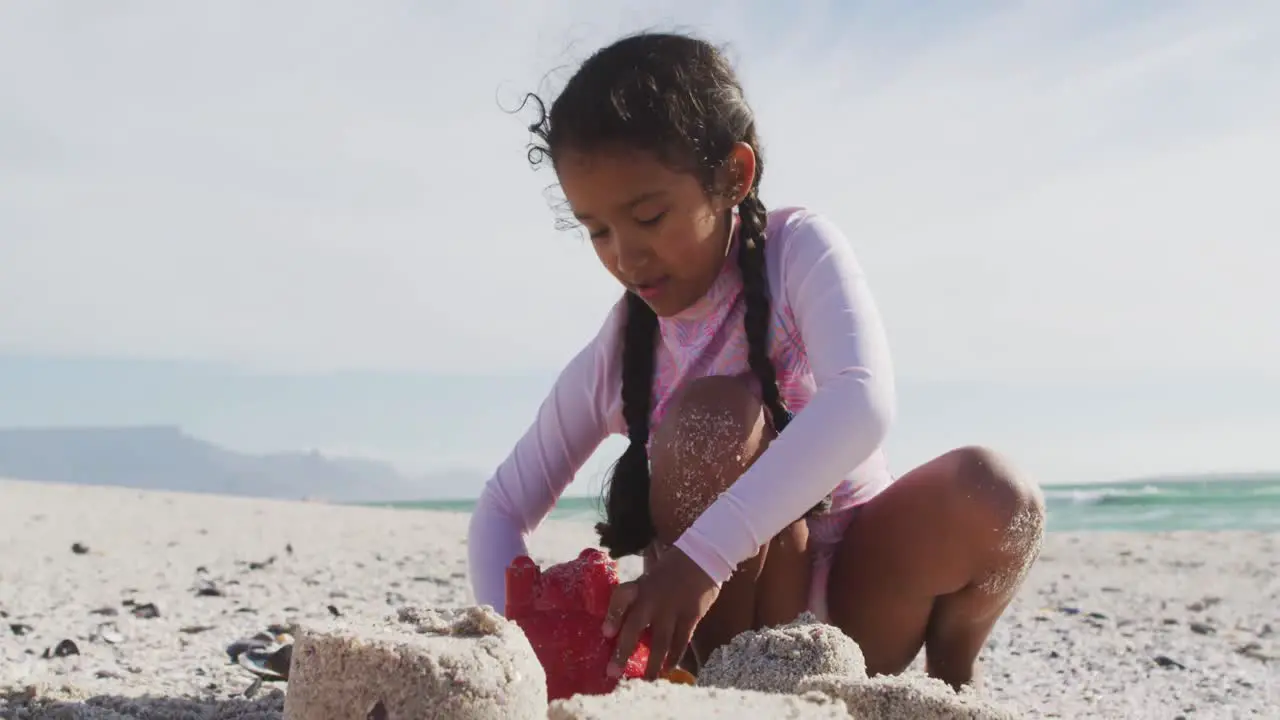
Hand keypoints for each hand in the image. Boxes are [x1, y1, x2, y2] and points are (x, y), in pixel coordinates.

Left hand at [602, 545, 718, 679]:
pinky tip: (669, 668)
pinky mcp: (691, 615)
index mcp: (639, 586)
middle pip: (634, 627)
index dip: (612, 615)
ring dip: (652, 663)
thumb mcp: (648, 579)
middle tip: (613, 672)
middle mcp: (652, 598)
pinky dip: (674, 657)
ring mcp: (672, 608)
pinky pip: (681, 641)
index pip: (621, 598)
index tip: (606, 634)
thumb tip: (619, 626)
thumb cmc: (669, 571)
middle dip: (623, 651)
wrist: (701, 557)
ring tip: (646, 680)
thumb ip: (637, 599)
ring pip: (659, 642)